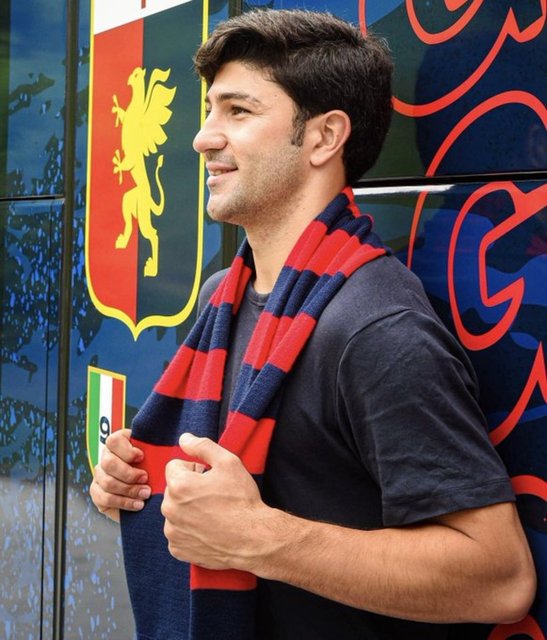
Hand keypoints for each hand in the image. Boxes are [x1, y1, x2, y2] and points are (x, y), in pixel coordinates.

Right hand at [89, 429, 150, 521]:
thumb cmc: (155, 470)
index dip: (127, 450)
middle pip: (108, 463)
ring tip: (145, 494)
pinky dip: (124, 502)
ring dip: (129, 490)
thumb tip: (163, 453)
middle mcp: (107, 457)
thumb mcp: (157, 457)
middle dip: (129, 474)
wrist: (152, 493)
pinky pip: (105, 498)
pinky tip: (137, 504)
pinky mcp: (97, 493)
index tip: (142, 457)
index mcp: (119, 443)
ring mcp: (100, 475)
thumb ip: (156, 451)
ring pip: (107, 482)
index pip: (114, 441)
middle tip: (145, 479)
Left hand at [161, 433, 268, 570]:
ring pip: (175, 510)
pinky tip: (207, 528)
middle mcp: (170, 509)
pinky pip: (177, 532)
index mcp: (179, 485)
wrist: (253, 538)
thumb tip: (184, 439)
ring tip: (212, 513)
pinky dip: (188, 530)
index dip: (194, 468)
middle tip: (213, 495)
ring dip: (187, 509)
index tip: (209, 477)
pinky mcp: (177, 549)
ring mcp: (172, 531)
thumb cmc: (241, 500)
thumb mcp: (228, 462)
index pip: (174, 466)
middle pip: (174, 488)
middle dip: (189, 488)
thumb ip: (202, 446)